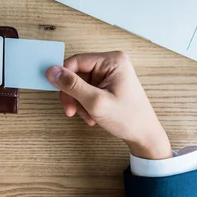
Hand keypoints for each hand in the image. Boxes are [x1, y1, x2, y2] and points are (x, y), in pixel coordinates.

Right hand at [46, 52, 171, 159]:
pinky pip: (86, 90)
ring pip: (79, 84)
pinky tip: (91, 115)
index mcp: (112, 61)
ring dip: (78, 102)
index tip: (60, 94)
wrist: (145, 136)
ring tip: (87, 116)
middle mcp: (111, 63)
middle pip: (76, 73)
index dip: (64, 78)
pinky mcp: (107, 84)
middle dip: (72, 94)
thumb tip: (52, 71)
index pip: (76, 61)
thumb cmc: (128, 118)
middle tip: (71, 110)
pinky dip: (84, 104)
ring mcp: (109, 74)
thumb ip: (72, 85)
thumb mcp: (95, 102)